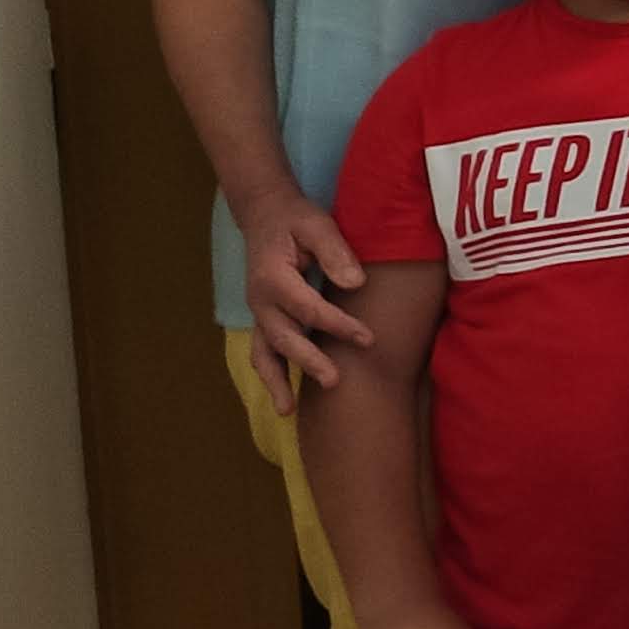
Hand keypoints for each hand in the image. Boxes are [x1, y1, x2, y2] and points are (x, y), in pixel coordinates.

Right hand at [240, 193, 371, 396]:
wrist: (265, 216)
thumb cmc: (296, 220)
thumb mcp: (317, 224)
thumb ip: (335, 251)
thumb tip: (355, 284)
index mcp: (273, 276)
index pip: (308, 307)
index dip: (338, 325)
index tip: (368, 339)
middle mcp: (260, 299)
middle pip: (284, 337)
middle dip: (309, 360)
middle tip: (335, 381)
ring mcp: (259, 313)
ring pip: (264, 353)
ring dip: (276, 382)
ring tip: (288, 412)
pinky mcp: (264, 320)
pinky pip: (263, 353)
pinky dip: (271, 376)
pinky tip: (284, 403)